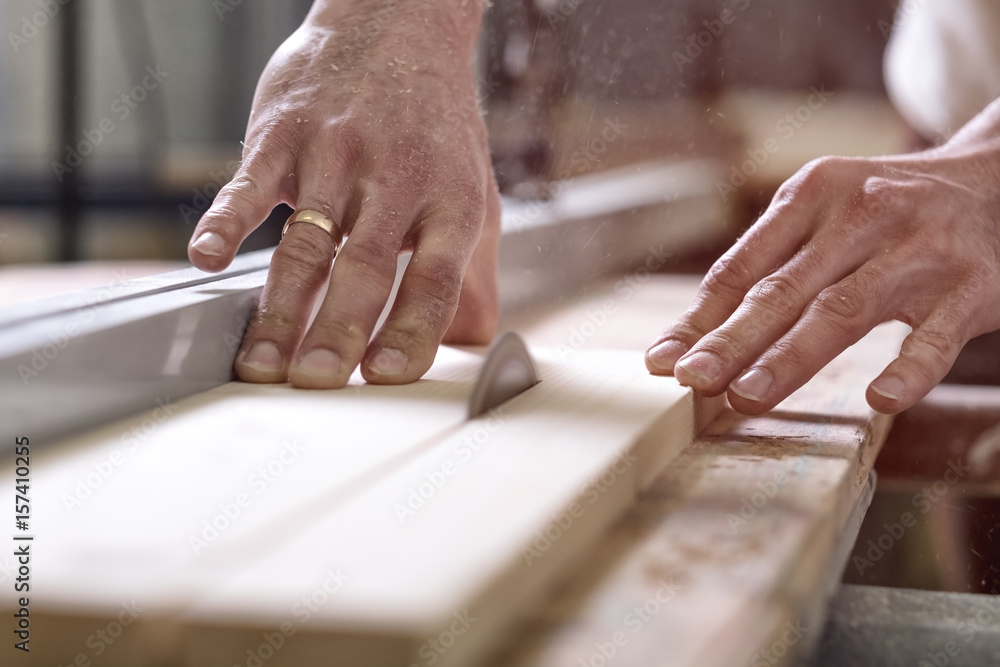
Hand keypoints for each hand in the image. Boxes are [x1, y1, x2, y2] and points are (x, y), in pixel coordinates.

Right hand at [187, 0, 498, 387]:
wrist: (397, 26)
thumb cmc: (434, 128)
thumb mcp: (472, 194)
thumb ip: (470, 273)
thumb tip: (473, 343)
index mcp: (450, 201)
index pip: (437, 277)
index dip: (413, 329)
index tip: (386, 376)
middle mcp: (396, 178)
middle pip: (367, 267)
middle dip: (339, 330)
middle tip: (315, 382)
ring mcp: (337, 153)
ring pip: (307, 241)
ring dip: (282, 306)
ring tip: (262, 363)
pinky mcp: (284, 134)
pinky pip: (251, 185)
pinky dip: (226, 222)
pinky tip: (206, 260)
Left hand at [645, 98, 999, 414]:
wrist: (996, 181)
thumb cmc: (885, 211)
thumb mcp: (823, 214)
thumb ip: (767, 265)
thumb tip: (692, 333)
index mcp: (812, 194)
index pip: (743, 265)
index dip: (701, 317)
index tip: (662, 360)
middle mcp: (861, 215)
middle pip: (784, 289)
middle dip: (732, 340)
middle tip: (691, 381)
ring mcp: (918, 251)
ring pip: (844, 310)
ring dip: (791, 357)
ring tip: (747, 395)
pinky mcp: (971, 288)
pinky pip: (936, 336)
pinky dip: (909, 368)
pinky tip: (880, 399)